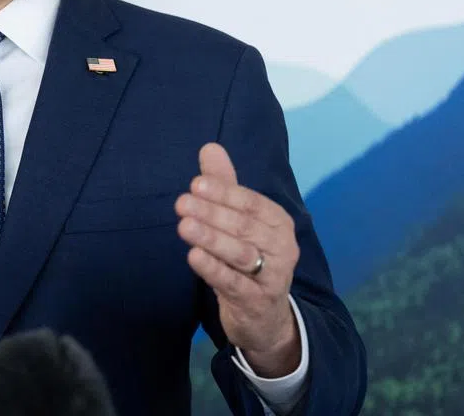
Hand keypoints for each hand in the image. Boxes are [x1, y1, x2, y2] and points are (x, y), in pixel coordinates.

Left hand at [175, 143, 301, 377]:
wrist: (264, 315)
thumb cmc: (249, 257)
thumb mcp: (238, 221)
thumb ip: (224, 185)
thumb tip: (209, 147)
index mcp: (278, 221)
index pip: (251, 203)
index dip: (224, 192)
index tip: (196, 184)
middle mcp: (282, 247)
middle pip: (245, 227)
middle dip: (212, 213)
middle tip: (181, 203)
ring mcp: (272, 276)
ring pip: (240, 254)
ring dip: (211, 238)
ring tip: (184, 226)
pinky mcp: (256, 301)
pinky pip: (233, 283)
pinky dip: (213, 269)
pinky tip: (193, 256)